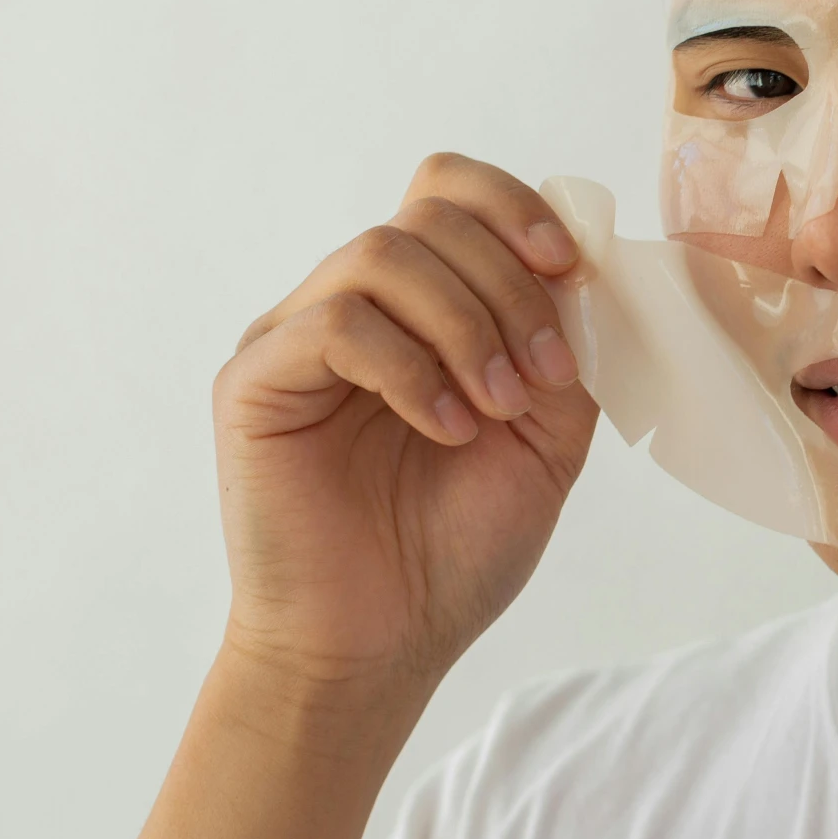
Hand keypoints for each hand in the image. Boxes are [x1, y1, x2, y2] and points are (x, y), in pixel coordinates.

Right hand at [213, 153, 600, 694]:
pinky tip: (445, 427)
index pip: (450, 192)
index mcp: (421, 308)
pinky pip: (335, 323)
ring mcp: (298, 337)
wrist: (382, 646)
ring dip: (464, 324)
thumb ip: (562, 348)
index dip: (515, 207)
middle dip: (509, 284)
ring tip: (493, 407)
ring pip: (383, 254)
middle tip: (541, 374)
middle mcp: (353, 306)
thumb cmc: (453, 549)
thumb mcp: (546, 438)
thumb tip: (581, 271)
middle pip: (428, 215)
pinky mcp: (256, 382)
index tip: (570, 270)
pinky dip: (409, 368)